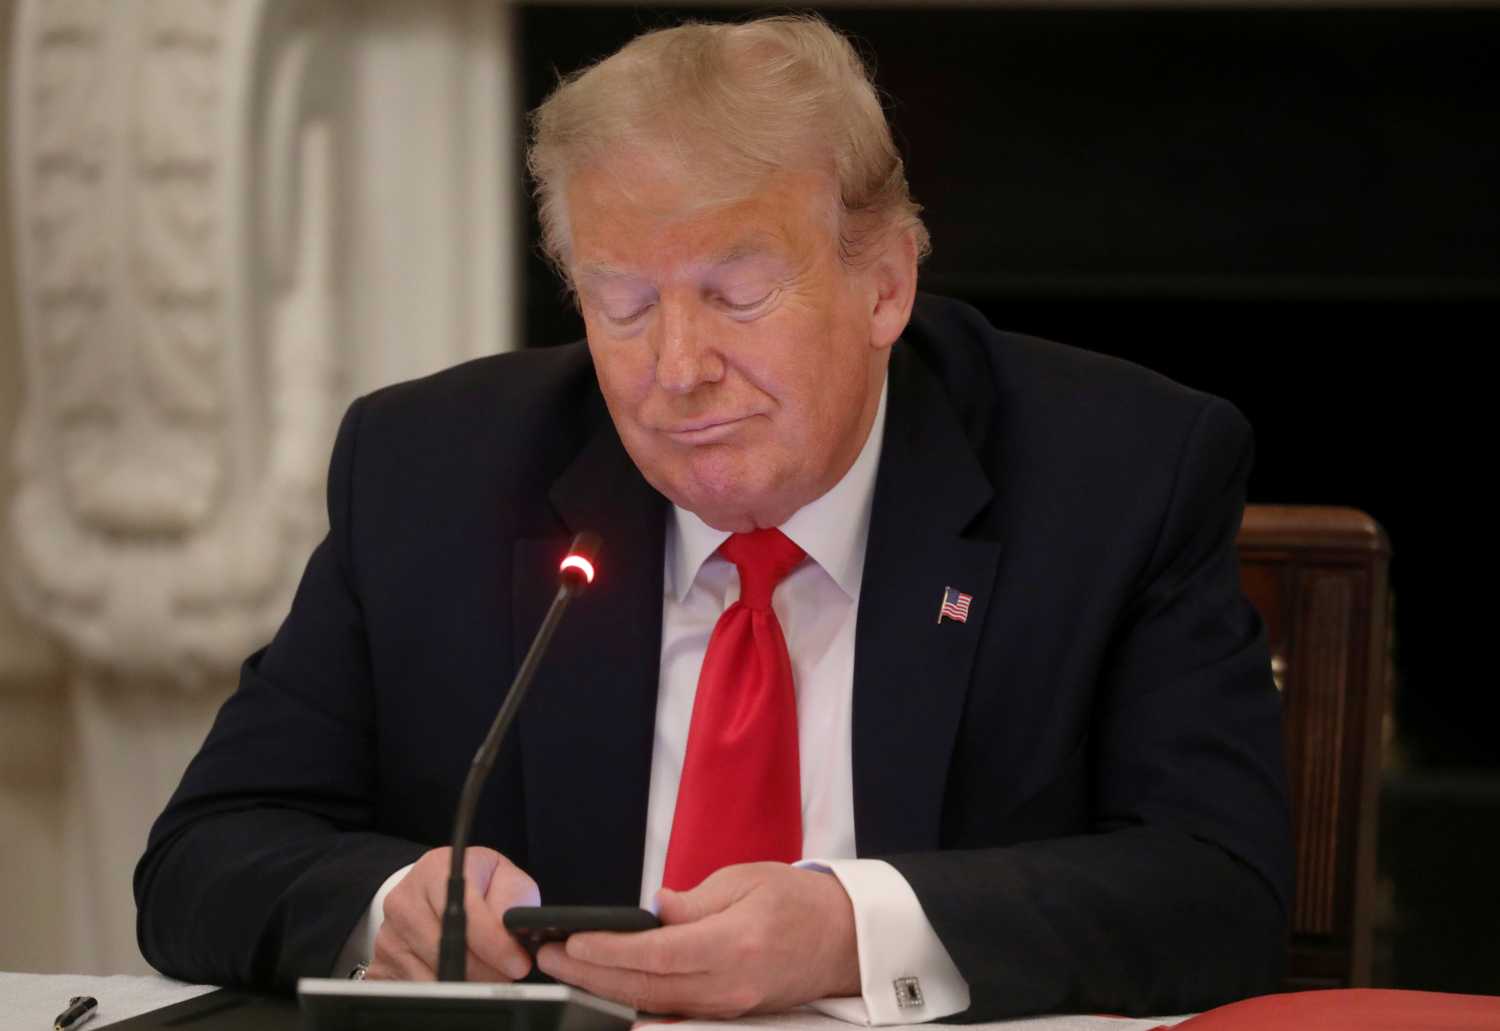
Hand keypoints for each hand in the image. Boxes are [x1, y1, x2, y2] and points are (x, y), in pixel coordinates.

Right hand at [368, 845, 539, 981]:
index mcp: (435, 870)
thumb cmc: (475, 883)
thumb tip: (515, 934)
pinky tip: (461, 980)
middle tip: (507, 976)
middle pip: (447, 950)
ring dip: (468, 984)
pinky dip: (443, 991)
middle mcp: (405, 901)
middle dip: (485, 971)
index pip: (465, 913)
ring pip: (433, 975)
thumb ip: (513, 900)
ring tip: (488, 977)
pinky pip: (415, 989)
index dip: (495, 944)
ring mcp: (390, 934)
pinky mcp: (382, 963)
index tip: (517, 963)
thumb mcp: (502, 877)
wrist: (435, 890)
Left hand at [536, 862, 859, 1016]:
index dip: (607, 950)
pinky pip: (673, 1011)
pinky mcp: (728, 1014)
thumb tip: (654, 910)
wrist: (844, 939)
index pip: (655, 954)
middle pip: (645, 987)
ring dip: (606, 989)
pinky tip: (607, 988)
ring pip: (653, 1005)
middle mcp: (729, 985)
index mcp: (734, 944)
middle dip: (590, 974)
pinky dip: (636, 1000)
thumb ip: (695, 901)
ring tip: (568, 970)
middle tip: (550, 957)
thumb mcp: (746, 880)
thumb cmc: (799, 902)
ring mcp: (729, 1006)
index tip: (570, 940)